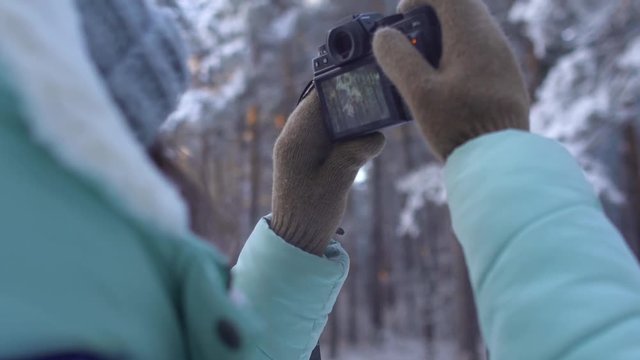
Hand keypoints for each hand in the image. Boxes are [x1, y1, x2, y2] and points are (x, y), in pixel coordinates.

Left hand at [271, 91, 384, 255]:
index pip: (317, 99)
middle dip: (349, 104)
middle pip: (324, 106)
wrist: (295, 241)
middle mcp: (295, 138)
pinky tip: (363, 143)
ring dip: (350, 122)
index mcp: (295, 140)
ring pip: (329, 121)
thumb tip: (376, 135)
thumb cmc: (310, 215)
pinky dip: (347, 137)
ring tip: (374, 124)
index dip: (341, 87)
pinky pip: (331, 136)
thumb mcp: (336, 184)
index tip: (367, 83)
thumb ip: (353, 154)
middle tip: (378, 105)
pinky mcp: (311, 158)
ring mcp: (302, 148)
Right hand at [373, 0, 529, 159]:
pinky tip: (444, 87)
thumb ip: (398, 59)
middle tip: (408, 47)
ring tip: (422, 70)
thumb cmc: (460, 126)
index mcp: (471, 35)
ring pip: (468, 29)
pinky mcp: (504, 76)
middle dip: (428, 19)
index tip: (402, 21)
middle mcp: (492, 38)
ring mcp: (502, 57)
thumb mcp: (418, 93)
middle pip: (458, 7)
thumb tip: (383, 36)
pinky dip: (456, 56)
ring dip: (441, 39)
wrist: (500, 159)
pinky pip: (478, 51)